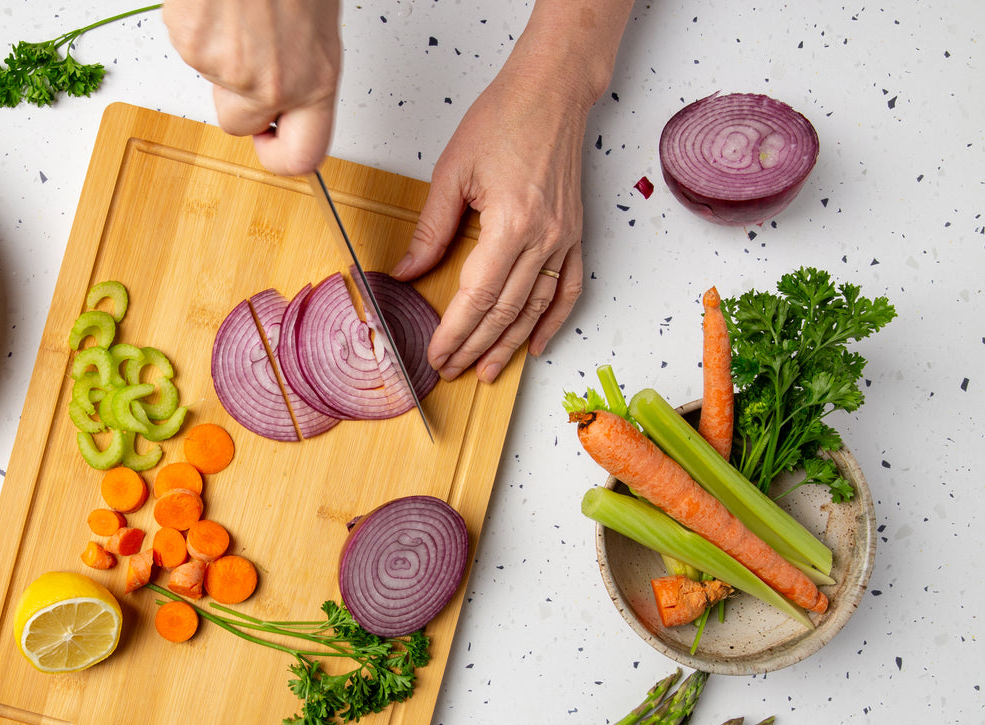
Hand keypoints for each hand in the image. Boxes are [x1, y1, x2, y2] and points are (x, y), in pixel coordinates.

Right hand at [162, 0, 340, 174]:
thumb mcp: (317, 20)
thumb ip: (305, 63)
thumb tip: (295, 82)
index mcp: (316, 79)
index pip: (303, 156)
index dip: (280, 154)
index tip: (272, 139)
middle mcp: (274, 83)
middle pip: (240, 126)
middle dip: (236, 102)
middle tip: (246, 60)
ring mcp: (228, 66)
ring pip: (212, 78)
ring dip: (219, 48)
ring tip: (239, 9)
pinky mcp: (192, 43)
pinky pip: (190, 46)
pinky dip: (199, 24)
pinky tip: (219, 2)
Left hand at [392, 59, 594, 383]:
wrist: (551, 93)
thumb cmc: (505, 119)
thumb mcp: (453, 173)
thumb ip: (431, 230)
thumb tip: (408, 271)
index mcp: (512, 223)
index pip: (477, 297)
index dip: (454, 332)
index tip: (436, 354)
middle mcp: (544, 237)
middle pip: (504, 311)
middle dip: (475, 347)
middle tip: (452, 370)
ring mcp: (565, 238)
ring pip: (535, 308)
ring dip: (510, 344)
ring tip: (488, 371)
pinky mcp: (575, 234)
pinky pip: (569, 288)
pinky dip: (554, 320)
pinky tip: (536, 344)